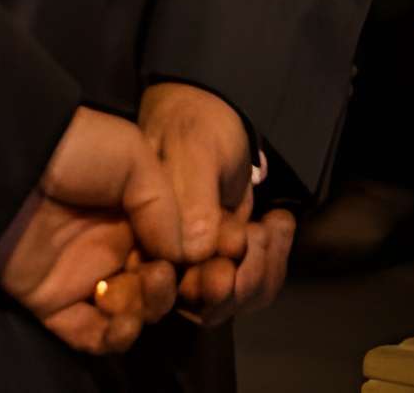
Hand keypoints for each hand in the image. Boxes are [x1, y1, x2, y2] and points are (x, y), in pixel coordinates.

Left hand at [0, 106, 182, 355]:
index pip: (183, 252)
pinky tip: (123, 317)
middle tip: (179, 272)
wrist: (1, 157)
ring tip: (143, 278)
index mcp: (135, 212)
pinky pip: (93, 335)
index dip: (207, 262)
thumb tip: (190, 255)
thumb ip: (168, 207)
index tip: (226, 260)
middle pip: (167, 287)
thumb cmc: (70, 146)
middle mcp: (111, 245)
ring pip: (137, 313)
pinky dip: (115, 336)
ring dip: (151, 306)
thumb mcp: (133, 157)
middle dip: (184, 287)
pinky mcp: (51, 300)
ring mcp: (81, 274)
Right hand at [138, 81, 291, 323]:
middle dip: (236, 283)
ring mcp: (192, 258)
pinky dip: (274, 259)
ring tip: (271, 225)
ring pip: (230, 297)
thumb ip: (191, 196)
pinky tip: (278, 223)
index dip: (194, 289)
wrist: (213, 112)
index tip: (226, 272)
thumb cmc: (193, 121)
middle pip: (198, 302)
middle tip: (255, 236)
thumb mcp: (193, 149)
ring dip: (261, 270)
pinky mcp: (221, 256)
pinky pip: (252, 281)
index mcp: (135, 232)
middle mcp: (158, 253)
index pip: (159, 287)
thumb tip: (194, 252)